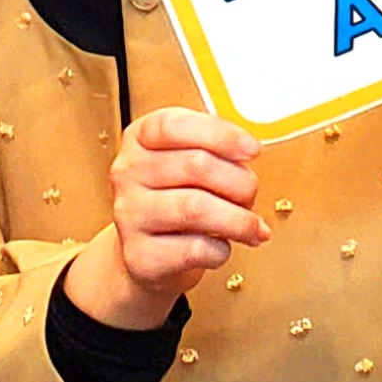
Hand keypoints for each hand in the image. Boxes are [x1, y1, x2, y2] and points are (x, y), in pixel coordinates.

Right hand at [66, 108, 265, 332]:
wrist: (147, 252)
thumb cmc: (174, 196)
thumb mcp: (187, 157)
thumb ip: (214, 147)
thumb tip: (249, 151)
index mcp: (140, 138)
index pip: (174, 126)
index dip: (221, 135)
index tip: (253, 150)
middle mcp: (128, 174)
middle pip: (195, 166)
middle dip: (239, 181)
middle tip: (251, 194)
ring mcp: (130, 215)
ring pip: (196, 208)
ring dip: (238, 219)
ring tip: (251, 226)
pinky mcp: (139, 256)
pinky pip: (194, 249)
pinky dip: (220, 249)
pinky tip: (221, 246)